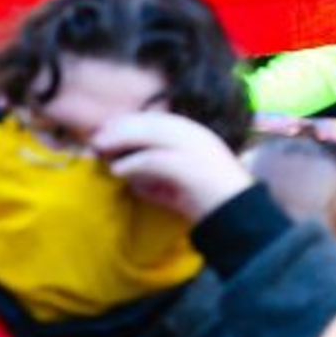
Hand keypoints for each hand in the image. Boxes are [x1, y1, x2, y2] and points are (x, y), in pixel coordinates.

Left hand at [92, 112, 252, 223]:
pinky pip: (153, 160)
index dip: (131, 123)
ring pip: (150, 135)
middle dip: (121, 129)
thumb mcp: (179, 186)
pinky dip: (133, 164)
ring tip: (101, 150)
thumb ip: (156, 177)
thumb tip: (127, 174)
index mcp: (198, 135)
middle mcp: (197, 135)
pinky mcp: (189, 166)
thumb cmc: (210, 203)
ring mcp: (195, 149)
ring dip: (122, 141)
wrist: (238, 216)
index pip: (158, 120)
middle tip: (97, 139)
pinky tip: (118, 171)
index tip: (108, 129)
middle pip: (151, 123)